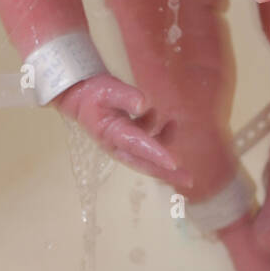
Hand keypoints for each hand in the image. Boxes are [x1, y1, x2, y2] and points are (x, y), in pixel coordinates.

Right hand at [54, 74, 190, 187]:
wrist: (80, 95)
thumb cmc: (92, 93)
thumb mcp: (106, 89)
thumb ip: (125, 96)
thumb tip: (143, 104)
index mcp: (112, 134)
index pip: (138, 146)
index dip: (156, 154)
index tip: (174, 163)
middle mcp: (119, 144)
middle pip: (145, 163)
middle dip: (167, 173)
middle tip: (189, 181)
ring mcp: (124, 142)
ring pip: (149, 153)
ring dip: (165, 143)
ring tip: (174, 123)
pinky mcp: (128, 137)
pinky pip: (148, 140)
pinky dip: (157, 131)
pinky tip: (155, 114)